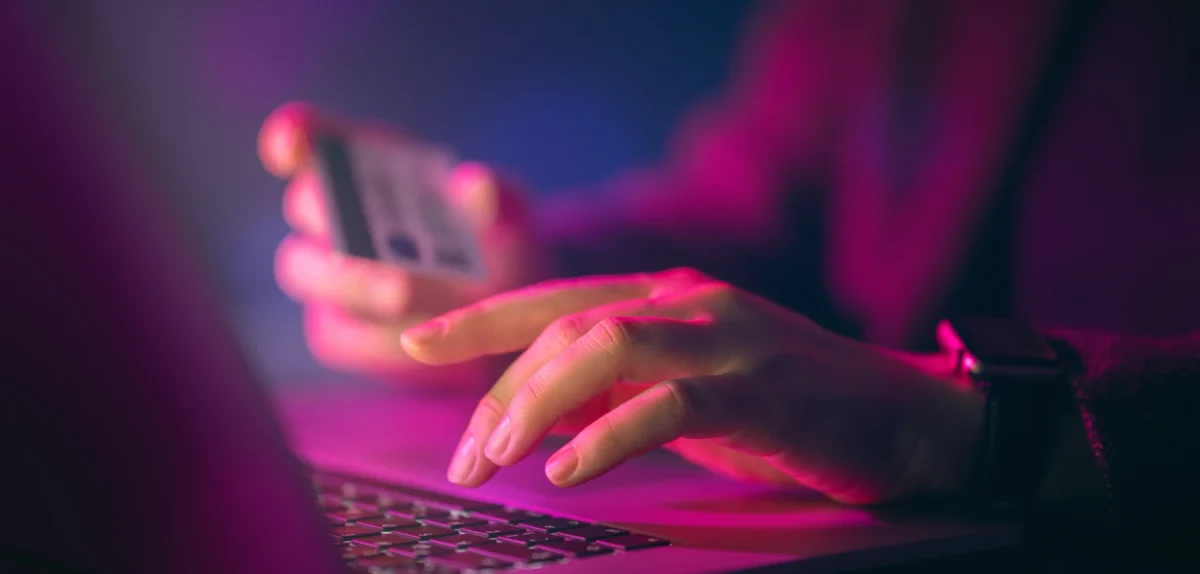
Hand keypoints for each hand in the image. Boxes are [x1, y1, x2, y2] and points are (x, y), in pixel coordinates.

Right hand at [259, 103, 547, 383]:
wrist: (507, 303)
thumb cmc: (495, 236)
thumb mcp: (507, 210)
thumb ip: (493, 194)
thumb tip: (477, 185)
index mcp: (366, 161)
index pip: (308, 134)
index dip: (293, 135)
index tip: (291, 146)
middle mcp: (334, 211)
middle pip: (304, 203)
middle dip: (328, 213)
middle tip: (364, 230)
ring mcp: (326, 272)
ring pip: (305, 270)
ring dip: (353, 280)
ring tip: (404, 292)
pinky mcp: (337, 329)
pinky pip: (335, 334)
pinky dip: (372, 337)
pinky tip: (414, 341)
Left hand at [401, 268, 983, 504]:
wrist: (905, 417)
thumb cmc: (787, 406)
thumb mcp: (687, 391)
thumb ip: (619, 388)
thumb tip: (537, 411)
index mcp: (668, 294)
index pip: (555, 296)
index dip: (480, 318)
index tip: (415, 342)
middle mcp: (691, 300)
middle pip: (567, 324)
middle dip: (499, 390)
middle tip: (464, 457)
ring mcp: (728, 339)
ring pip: (607, 344)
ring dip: (539, 403)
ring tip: (501, 460)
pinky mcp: (761, 390)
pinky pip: (669, 404)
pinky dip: (610, 435)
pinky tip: (570, 469)